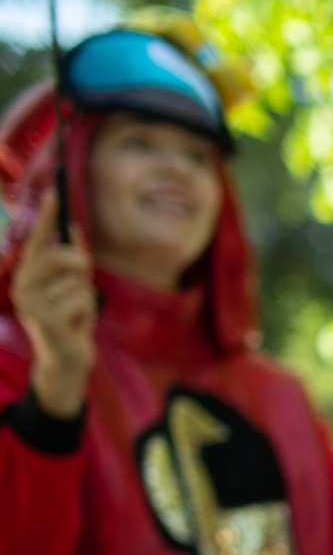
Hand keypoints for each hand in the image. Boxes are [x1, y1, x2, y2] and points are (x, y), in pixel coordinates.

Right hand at [10, 193, 94, 418]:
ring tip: (75, 315)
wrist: (66, 362)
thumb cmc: (70, 322)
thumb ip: (71, 263)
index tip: (56, 191)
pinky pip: (82, 301)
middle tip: (81, 281)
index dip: (48, 216)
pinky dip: (88, 314)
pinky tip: (76, 327)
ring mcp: (31, 302)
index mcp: (28, 274)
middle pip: (62, 255)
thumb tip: (74, 229)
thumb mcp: (72, 288)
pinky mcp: (45, 319)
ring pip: (78, 282)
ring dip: (86, 298)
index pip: (38, 240)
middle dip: (80, 265)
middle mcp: (23, 284)